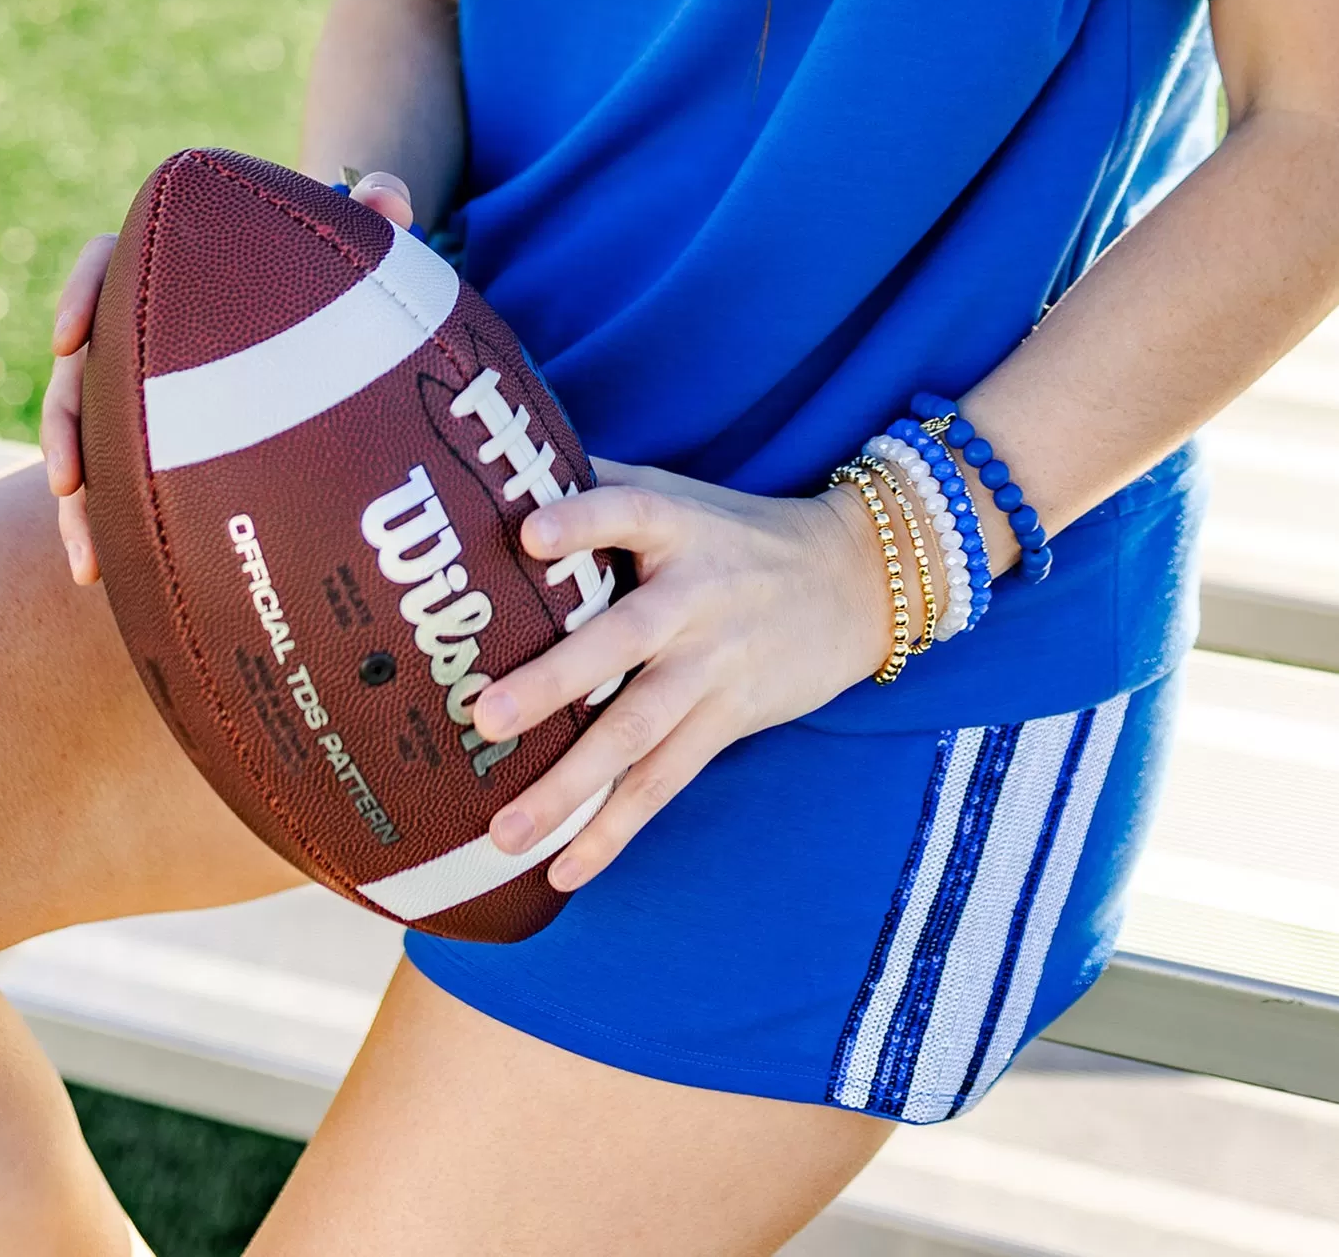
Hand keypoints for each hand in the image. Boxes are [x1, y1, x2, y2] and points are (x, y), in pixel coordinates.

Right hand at [38, 170, 415, 585]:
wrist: (318, 327)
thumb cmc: (324, 272)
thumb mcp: (349, 245)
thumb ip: (373, 212)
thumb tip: (391, 200)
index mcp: (169, 262)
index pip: (106, 263)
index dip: (79, 295)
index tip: (67, 338)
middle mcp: (139, 327)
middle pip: (78, 370)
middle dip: (64, 428)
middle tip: (68, 478)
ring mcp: (135, 389)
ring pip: (84, 440)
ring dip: (74, 501)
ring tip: (85, 560)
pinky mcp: (147, 441)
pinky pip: (111, 483)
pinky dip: (100, 529)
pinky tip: (101, 576)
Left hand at [469, 460, 894, 892]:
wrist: (854, 581)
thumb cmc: (734, 534)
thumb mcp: (679, 494)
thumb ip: (600, 484)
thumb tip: (502, 469)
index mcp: (677, 528)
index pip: (628, 512)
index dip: (581, 520)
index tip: (529, 533)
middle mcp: (694, 597)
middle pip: (620, 640)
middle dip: (553, 683)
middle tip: (485, 715)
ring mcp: (714, 664)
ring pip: (637, 731)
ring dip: (570, 785)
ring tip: (506, 831)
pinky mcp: (729, 719)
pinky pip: (665, 780)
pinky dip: (616, 828)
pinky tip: (566, 869)